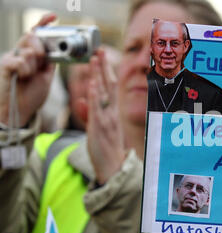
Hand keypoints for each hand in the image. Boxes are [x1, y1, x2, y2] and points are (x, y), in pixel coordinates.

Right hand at [0, 14, 56, 126]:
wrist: (20, 112)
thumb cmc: (31, 96)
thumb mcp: (46, 77)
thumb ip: (49, 63)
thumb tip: (56, 50)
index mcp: (32, 55)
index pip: (37, 35)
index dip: (44, 24)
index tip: (53, 17)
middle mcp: (21, 53)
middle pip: (32, 37)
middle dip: (40, 47)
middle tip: (40, 59)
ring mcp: (12, 58)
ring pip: (28, 50)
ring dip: (33, 65)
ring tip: (29, 76)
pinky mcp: (5, 65)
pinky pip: (19, 60)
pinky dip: (25, 70)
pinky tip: (23, 77)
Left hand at [86, 49, 125, 184]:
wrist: (114, 168)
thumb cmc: (106, 149)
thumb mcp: (99, 128)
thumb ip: (90, 113)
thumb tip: (81, 100)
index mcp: (113, 113)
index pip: (110, 88)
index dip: (106, 72)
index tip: (101, 57)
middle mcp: (112, 113)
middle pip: (109, 85)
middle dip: (103, 67)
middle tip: (99, 50)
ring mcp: (106, 119)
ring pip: (103, 93)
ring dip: (98, 75)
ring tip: (94, 59)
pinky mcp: (99, 127)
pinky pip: (97, 109)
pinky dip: (94, 95)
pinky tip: (92, 84)